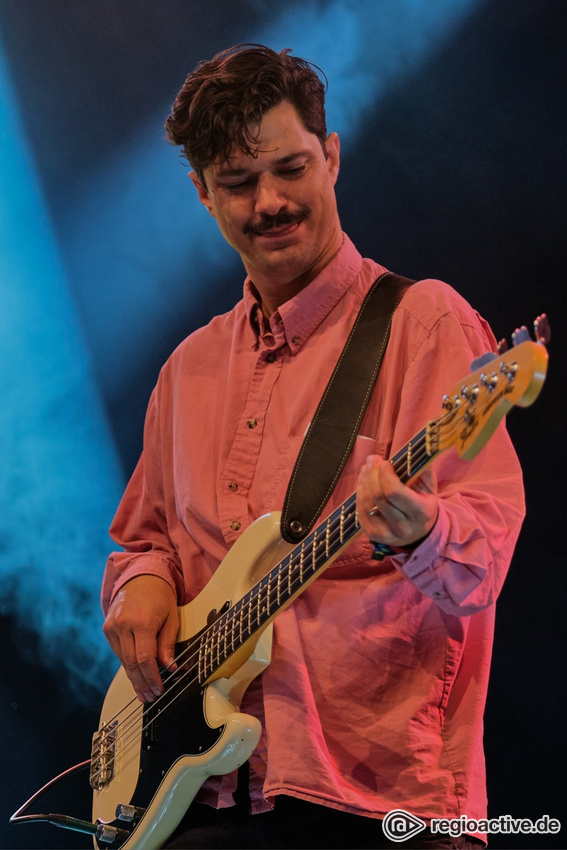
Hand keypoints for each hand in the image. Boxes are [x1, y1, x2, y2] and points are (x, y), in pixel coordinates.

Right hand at [103, 575, 178, 702]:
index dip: (152, 678)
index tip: (159, 689)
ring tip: (143, 691)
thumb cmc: (160, 595)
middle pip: (131, 663)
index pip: (145, 659)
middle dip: (141, 683)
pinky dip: (127, 663)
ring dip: (133, 677)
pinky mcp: (107, 628)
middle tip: (150, 696)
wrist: (140, 576)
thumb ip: (167, 643)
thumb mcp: (171, 618)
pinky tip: (136, 674)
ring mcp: (112, 627)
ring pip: (122, 660)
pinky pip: (117, 651)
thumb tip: (170, 668)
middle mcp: (123, 625)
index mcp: (141, 622)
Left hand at [357, 455, 437, 548]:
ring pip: (367, 502)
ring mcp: (386, 534)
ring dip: (364, 480)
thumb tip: (414, 449)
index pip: (395, 492)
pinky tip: (363, 481)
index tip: (385, 462)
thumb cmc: (422, 503)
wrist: (418, 532)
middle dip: (372, 473)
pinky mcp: (373, 535)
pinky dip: (360, 492)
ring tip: (367, 467)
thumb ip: (423, 469)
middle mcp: (404, 527)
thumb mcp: (429, 487)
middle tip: (373, 459)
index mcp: (421, 513)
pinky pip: (360, 510)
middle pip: (379, 496)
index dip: (385, 474)